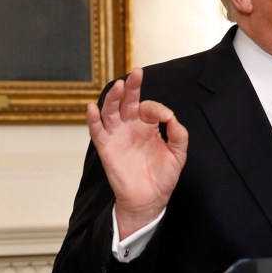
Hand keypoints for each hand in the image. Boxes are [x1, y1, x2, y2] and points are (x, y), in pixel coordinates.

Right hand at [86, 67, 188, 236]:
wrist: (150, 199)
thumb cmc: (163, 177)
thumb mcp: (178, 154)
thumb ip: (179, 135)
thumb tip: (172, 117)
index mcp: (148, 126)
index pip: (149, 107)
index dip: (157, 108)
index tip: (166, 118)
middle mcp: (131, 127)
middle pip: (128, 101)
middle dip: (131, 87)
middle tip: (136, 73)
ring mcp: (118, 136)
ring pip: (111, 111)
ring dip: (113, 98)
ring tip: (118, 86)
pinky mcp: (106, 148)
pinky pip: (97, 131)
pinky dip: (93, 119)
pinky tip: (92, 108)